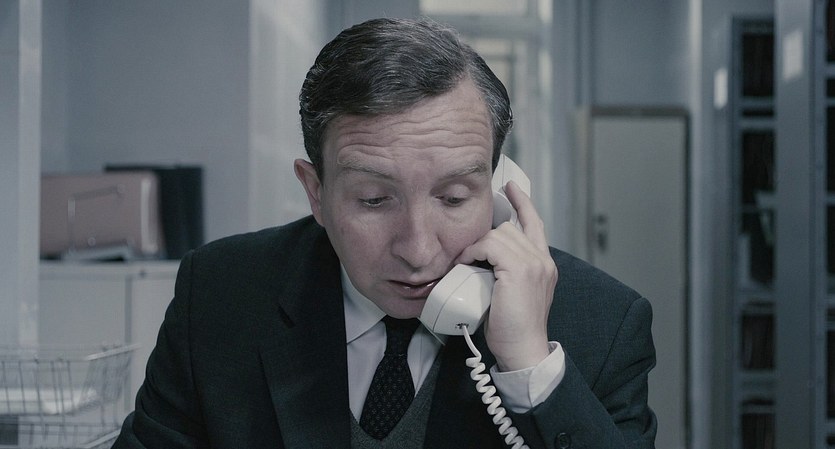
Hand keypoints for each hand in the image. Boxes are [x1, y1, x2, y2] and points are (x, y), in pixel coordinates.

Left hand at [456, 181, 557, 370]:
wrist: (523, 350)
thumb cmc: (513, 329)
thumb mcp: (512, 293)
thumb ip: (506, 272)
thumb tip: (481, 260)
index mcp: (544, 264)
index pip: (535, 224)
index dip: (523, 203)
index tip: (511, 186)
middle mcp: (542, 260)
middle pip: (510, 227)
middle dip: (485, 234)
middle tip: (467, 251)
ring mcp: (533, 264)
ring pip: (499, 234)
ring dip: (477, 246)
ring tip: (465, 263)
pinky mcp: (520, 270)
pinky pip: (490, 246)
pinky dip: (474, 252)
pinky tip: (467, 264)